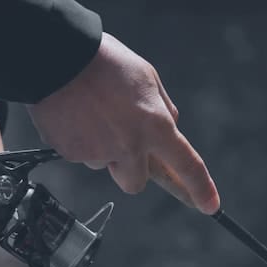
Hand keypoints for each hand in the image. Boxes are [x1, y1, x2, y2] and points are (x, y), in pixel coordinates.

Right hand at [27, 33, 219, 214]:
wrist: (57, 59)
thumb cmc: (105, 63)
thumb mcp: (147, 77)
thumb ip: (162, 107)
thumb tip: (169, 125)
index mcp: (154, 125)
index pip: (186, 164)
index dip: (200, 188)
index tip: (209, 206)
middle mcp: (129, 145)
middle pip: (135, 182)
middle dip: (130, 169)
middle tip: (121, 143)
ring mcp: (97, 153)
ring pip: (105, 165)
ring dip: (102, 149)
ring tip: (91, 115)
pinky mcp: (71, 153)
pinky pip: (80, 155)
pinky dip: (80, 140)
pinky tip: (75, 115)